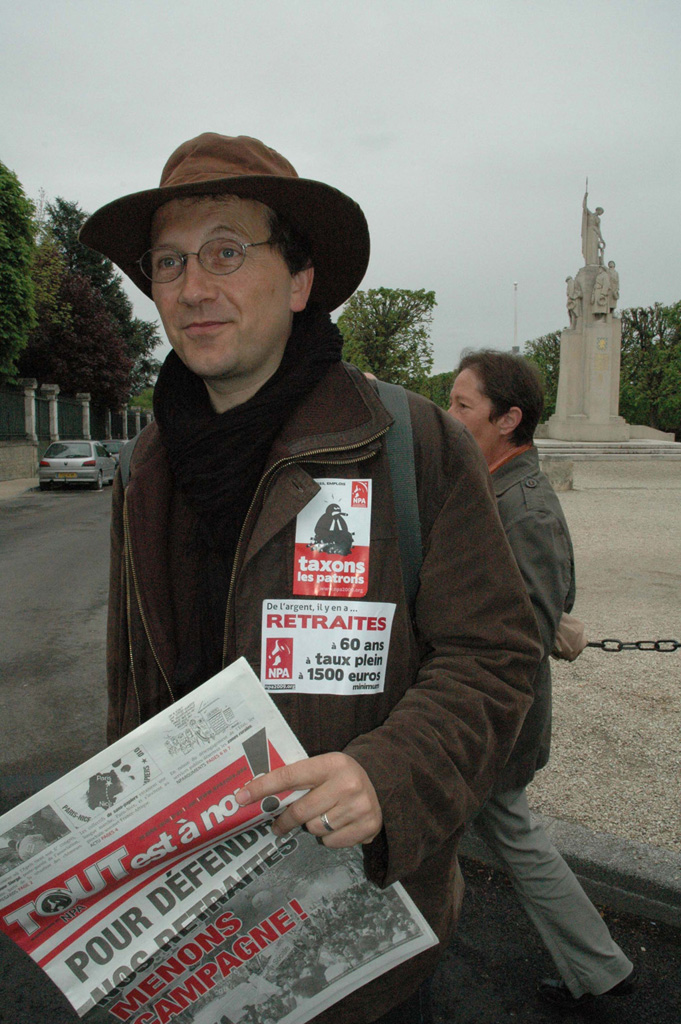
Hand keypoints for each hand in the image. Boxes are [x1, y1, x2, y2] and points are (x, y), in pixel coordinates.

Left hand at [235, 752, 381, 848]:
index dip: (264, 787)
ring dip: (313, 826)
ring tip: (325, 815)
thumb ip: (298, 779)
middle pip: (301, 811)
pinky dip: (330, 837)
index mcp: (331, 763)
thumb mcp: (323, 767)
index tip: (241, 798)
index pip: (289, 775)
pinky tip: (340, 824)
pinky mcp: (368, 826)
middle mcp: (347, 783)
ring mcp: (360, 806)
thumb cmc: (341, 775)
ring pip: (316, 829)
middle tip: (277, 826)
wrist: (383, 779)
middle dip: (286, 820)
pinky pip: (332, 842)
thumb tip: (257, 796)